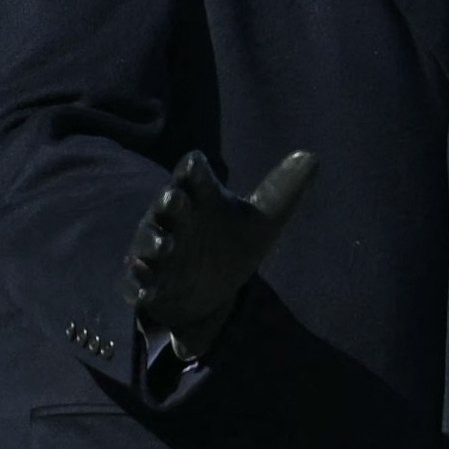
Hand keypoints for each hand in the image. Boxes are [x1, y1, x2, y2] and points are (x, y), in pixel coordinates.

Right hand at [121, 149, 317, 360]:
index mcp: (202, 197)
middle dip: (169, 200)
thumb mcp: (263, 219)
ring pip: (149, 241)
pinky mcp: (148, 281)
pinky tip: (143, 292)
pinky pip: (137, 282)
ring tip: (165, 245)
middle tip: (173, 197)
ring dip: (154, 242)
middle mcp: (176, 218)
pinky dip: (138, 286)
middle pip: (168, 203)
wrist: (212, 290)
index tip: (194, 162)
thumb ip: (284, 189)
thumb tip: (311, 156)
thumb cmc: (232, 242)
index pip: (195, 176)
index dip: (194, 169)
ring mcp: (158, 249)